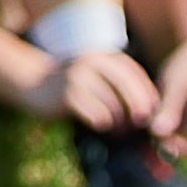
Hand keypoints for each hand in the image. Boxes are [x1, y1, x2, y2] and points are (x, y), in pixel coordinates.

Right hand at [22, 45, 160, 133]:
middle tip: (143, 121)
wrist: (33, 83)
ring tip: (121, 130)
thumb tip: (147, 106)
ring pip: (110, 101)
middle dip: (137, 104)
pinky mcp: (67, 94)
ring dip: (119, 119)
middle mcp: (92, 62)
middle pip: (124, 83)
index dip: (146, 91)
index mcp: (102, 56)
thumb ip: (116, 84)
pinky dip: (102, 122)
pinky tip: (102, 126)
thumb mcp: (95, 76)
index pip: (132, 72)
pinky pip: (93, 112)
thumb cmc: (71, 85)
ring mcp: (78, 76)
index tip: (153, 109)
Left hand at [149, 43, 186, 156]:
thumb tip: (158, 132)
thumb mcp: (176, 82)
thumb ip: (169, 108)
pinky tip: (164, 104)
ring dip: (171, 130)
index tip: (164, 136)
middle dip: (171, 141)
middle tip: (153, 124)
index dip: (181, 149)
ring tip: (157, 110)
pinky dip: (174, 121)